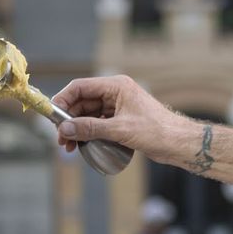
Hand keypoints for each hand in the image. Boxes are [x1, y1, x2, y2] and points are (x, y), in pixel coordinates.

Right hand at [52, 76, 176, 156]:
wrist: (180, 143)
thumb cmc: (157, 131)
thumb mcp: (120, 130)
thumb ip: (90, 129)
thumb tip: (65, 130)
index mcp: (116, 86)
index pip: (80, 87)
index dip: (63, 100)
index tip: (52, 117)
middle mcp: (116, 93)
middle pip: (82, 102)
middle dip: (70, 120)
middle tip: (61, 139)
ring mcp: (119, 107)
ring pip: (89, 115)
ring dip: (78, 129)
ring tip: (70, 147)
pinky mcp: (122, 120)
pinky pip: (99, 124)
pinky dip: (90, 133)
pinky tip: (84, 146)